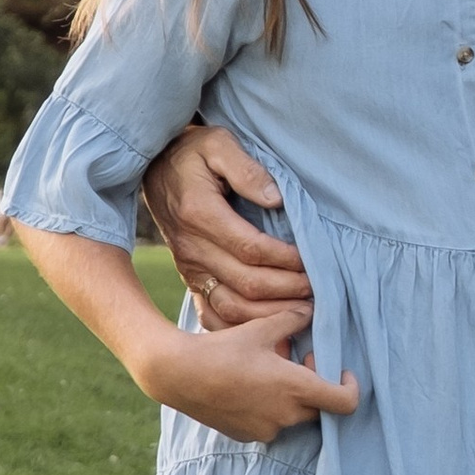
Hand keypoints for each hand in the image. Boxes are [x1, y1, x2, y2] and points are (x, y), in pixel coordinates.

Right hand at [137, 308, 358, 446]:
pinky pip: (270, 422)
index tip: (341, 371)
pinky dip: (269, 407)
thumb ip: (294, 319)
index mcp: (297, 390)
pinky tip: (249, 386)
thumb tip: (312, 308)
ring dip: (291, 396)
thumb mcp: (261, 328)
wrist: (178, 374)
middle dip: (315, 384)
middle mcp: (286, 416)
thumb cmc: (223, 349)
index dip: (351, 388)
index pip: (346, 402)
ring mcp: (266, 429)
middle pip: (319, 407)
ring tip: (269, 369)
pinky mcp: (246, 435)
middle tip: (298, 359)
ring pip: (293, 415)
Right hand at [141, 122, 312, 329]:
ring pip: (231, 307)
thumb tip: (275, 198)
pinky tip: (270, 330)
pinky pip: (212, 314)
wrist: (156, 168)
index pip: (251, 248)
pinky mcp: (191, 279)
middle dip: (287, 290)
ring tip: (302, 311)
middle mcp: (192, 248)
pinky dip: (241, 328)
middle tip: (318, 289)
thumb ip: (247, 169)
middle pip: (246, 283)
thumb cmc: (194, 154)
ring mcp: (189, 268)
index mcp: (200, 214)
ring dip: (270, 315)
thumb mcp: (219, 144)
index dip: (286, 259)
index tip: (311, 260)